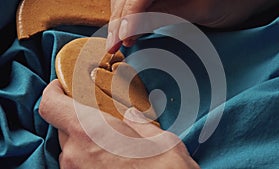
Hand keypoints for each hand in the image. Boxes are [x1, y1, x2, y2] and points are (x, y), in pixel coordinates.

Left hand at [39, 79, 199, 168]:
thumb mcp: (159, 139)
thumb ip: (139, 123)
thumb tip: (132, 116)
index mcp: (91, 132)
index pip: (51, 105)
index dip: (54, 91)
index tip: (63, 87)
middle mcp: (75, 155)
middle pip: (63, 126)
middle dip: (78, 118)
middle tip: (100, 115)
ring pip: (70, 148)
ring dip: (85, 140)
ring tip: (110, 140)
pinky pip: (77, 164)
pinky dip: (88, 156)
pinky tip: (111, 158)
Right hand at [106, 0, 278, 52]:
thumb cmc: (236, 1)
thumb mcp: (201, 10)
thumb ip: (164, 14)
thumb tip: (130, 29)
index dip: (127, 18)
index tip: (122, 41)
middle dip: (119, 20)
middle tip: (113, 46)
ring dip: (120, 17)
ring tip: (117, 40)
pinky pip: (137, 0)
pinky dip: (129, 14)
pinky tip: (127, 28)